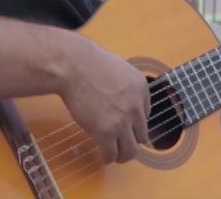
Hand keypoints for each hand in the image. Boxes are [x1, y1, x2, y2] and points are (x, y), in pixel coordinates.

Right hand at [59, 35, 150, 163]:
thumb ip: (126, 86)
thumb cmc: (90, 63)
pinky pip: (112, 153)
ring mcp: (122, 121)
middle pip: (142, 135)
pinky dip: (108, 158)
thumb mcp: (120, 69)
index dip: (134, 121)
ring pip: (131, 150)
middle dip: (132, 140)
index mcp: (142, 88)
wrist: (74, 66)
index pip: (146, 114)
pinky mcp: (105, 132)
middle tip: (122, 143)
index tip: (125, 124)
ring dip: (123, 155)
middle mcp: (136, 106)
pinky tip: (104, 156)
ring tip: (115, 155)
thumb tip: (123, 100)